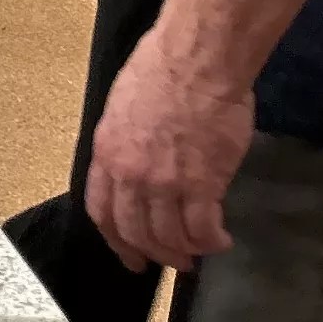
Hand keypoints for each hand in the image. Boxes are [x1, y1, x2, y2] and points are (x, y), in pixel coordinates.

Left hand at [85, 29, 250, 272]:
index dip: (116, 240)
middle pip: (136, 231)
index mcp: (107, 152)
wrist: (197, 60)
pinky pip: (202, 228)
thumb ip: (125, 146)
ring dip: (186, 250)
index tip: (130, 256)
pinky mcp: (202, 183)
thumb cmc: (160, 70)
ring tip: (200, 250)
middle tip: (174, 261)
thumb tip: (136, 172)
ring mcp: (165, 181)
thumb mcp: (123, 109)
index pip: (102, 211)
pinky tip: (221, 239)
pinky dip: (212, 240)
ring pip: (170, 236)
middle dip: (155, 253)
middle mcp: (130, 174)